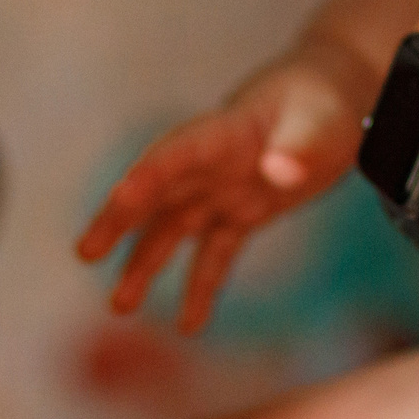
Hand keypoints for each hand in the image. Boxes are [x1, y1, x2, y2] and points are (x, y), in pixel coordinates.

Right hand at [78, 39, 376, 331]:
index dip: (148, 176)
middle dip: (120, 222)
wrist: (332, 94)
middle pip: (157, 194)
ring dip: (146, 264)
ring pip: (174, 229)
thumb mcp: (320, 121)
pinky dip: (202, 284)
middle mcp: (211, 165)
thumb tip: (278, 173)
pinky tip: (189, 323)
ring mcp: (222, 189)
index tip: (120, 198)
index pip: (176, 154)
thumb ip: (299, 146)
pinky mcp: (243, 212)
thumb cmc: (322, 100)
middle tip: (86, 253)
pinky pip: (216, 252)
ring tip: (120, 306)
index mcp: (222, 134)